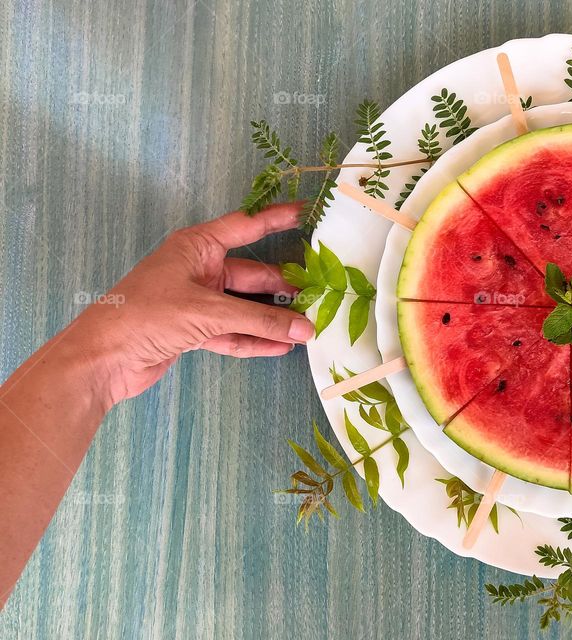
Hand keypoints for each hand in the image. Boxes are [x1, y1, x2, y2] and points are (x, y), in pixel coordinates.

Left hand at [69, 203, 313, 404]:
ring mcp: (195, 301)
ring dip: (271, 318)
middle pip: (251, 274)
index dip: (276, 218)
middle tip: (317, 293)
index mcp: (196, 247)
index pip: (245, 226)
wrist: (103, 358)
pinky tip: (280, 347)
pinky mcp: (192, 330)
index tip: (307, 211)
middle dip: (282, 286)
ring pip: (243, 306)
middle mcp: (198, 270)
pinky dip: (254, 339)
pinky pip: (232, 332)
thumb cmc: (147, 316)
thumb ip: (260, 320)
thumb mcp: (209, 312)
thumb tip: (304, 329)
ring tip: (306, 326)